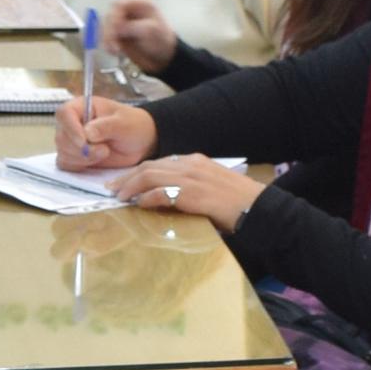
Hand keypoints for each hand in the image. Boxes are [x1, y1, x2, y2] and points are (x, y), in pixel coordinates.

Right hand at [56, 96, 157, 171]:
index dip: (70, 128)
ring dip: (83, 158)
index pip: (64, 113)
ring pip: (63, 152)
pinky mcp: (74, 156)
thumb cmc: (133, 126)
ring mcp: (71, 140)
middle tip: (105, 150)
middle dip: (81, 149)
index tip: (84, 141)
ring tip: (105, 153)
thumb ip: (106, 126)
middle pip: (61, 137)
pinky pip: (66, 164)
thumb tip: (87, 133)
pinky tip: (96, 161)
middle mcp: (73, 123)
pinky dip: (79, 166)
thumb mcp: (124, 123)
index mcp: (82, 107)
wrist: (140, 142)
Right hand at [101, 0, 177, 67]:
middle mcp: (129, 13)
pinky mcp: (118, 37)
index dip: (115, 14)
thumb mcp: (151, 30)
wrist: (163, 58)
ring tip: (115, 50)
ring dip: (107, 39)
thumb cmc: (162, 40)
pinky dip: (107, 45)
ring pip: (106, 27)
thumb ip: (134, 26)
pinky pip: (106, 38)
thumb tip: (117, 28)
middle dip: (110, 29)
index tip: (116, 27)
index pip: (121, 4)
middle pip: (110, 15)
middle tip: (114, 42)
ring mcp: (122, 25)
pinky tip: (113, 52)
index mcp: (139, 6)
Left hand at [121, 155, 260, 230]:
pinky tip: (138, 204)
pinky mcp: (192, 193)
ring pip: (150, 176)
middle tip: (111, 188)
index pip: (158, 162)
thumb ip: (190, 187)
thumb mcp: (211, 187)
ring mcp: (191, 178)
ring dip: (131, 186)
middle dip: (127, 176)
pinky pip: (161, 193)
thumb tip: (167, 198)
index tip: (123, 180)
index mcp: (195, 161)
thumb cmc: (238, 203)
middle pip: (149, 166)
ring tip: (118, 197)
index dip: (137, 171)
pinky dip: (147, 198)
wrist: (258, 208)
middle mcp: (190, 164)